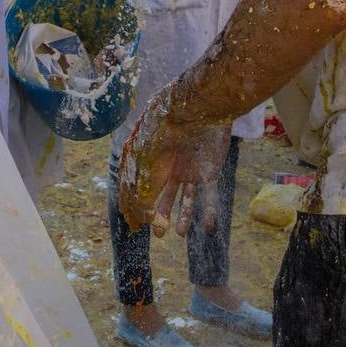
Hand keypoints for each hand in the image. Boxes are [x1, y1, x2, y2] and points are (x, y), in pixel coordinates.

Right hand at [118, 91, 230, 235]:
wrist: (199, 111)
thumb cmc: (168, 132)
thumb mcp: (150, 161)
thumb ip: (143, 187)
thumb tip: (136, 213)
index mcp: (156, 164)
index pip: (147, 190)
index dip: (142, 208)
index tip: (138, 226)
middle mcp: (172, 169)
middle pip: (166, 197)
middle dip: (161, 216)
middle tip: (158, 235)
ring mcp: (191, 170)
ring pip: (187, 199)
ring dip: (184, 217)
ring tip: (179, 234)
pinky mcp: (210, 171)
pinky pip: (209, 195)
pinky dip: (209, 211)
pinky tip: (208, 226)